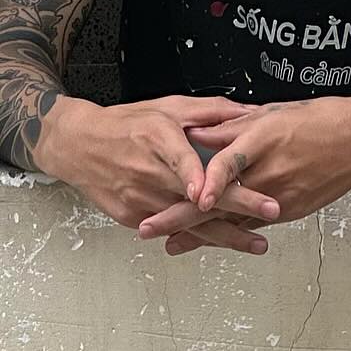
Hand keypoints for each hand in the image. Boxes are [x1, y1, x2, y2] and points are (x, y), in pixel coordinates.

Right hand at [34, 93, 276, 254]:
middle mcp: (149, 172)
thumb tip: (249, 110)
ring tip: (255, 243)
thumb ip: (211, 111)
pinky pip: (171, 228)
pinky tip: (225, 242)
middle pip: (195, 196)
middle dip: (235, 206)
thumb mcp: (169, 107)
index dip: (197, 176)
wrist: (79, 146)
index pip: (182, 160)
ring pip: (186, 221)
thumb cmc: (127, 124)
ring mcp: (140, 199)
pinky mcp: (133, 216)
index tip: (214, 191)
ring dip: (223, 234)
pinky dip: (197, 235)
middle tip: (270, 211)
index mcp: (158, 139)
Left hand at [138, 91, 350, 255]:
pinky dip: (230, 232)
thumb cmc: (324, 119)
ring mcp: (282, 195)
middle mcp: (272, 172)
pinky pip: (254, 224)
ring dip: (201, 232)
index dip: (207, 180)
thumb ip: (232, 126)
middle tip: (149, 227)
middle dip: (181, 216)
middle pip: (221, 199)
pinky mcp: (291, 209)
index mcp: (267, 140)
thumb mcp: (275, 113)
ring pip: (234, 219)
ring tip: (170, 244)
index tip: (189, 195)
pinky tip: (211, 239)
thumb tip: (196, 130)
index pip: (230, 163)